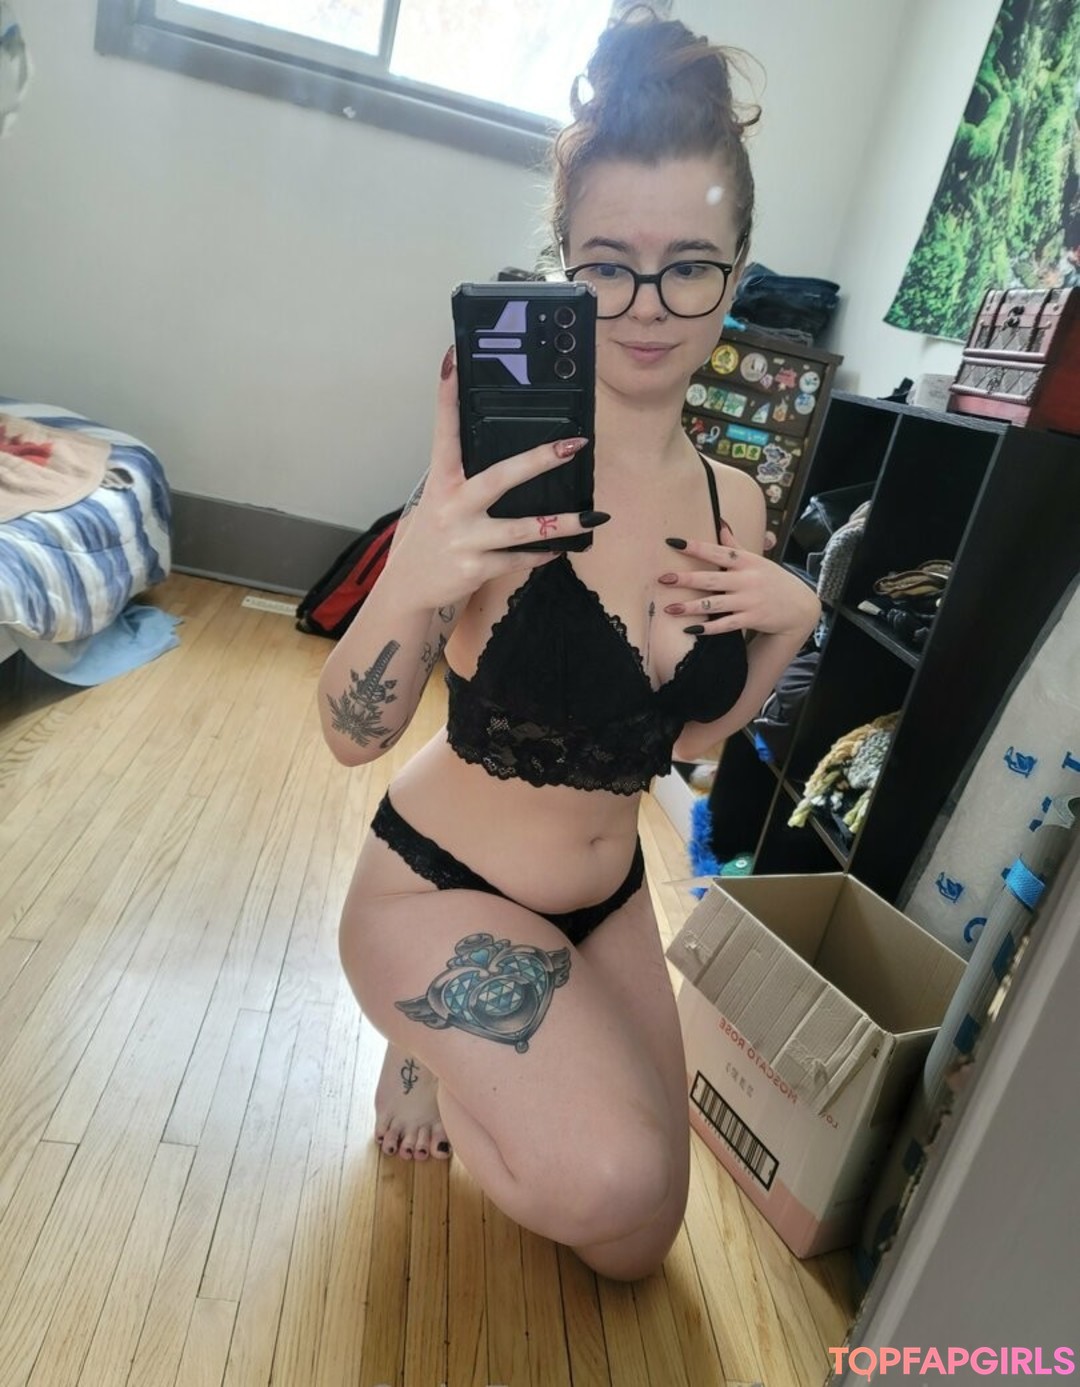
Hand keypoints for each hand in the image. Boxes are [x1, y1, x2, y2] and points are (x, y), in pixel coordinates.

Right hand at [384, 347, 605, 610]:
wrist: (409, 591)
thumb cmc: (431, 540)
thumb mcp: (439, 504)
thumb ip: (465, 482)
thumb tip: (509, 461)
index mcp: (440, 482)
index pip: (443, 431)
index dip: (446, 395)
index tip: (453, 358)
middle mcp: (451, 506)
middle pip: (500, 477)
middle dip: (539, 460)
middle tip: (573, 445)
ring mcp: (464, 539)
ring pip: (522, 528)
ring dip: (562, 523)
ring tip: (594, 517)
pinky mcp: (476, 568)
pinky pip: (519, 558)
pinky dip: (542, 553)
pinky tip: (563, 547)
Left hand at [659, 528, 820, 637]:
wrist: (799, 607)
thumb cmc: (773, 580)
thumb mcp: (757, 560)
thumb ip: (736, 545)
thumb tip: (721, 523)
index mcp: (747, 562)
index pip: (718, 551)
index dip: (696, 547)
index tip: (673, 542)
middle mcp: (747, 580)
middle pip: (712, 578)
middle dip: (686, 579)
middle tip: (663, 578)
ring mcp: (749, 601)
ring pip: (715, 604)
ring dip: (690, 607)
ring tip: (669, 609)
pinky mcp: (751, 620)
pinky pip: (726, 625)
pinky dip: (708, 628)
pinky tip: (690, 629)